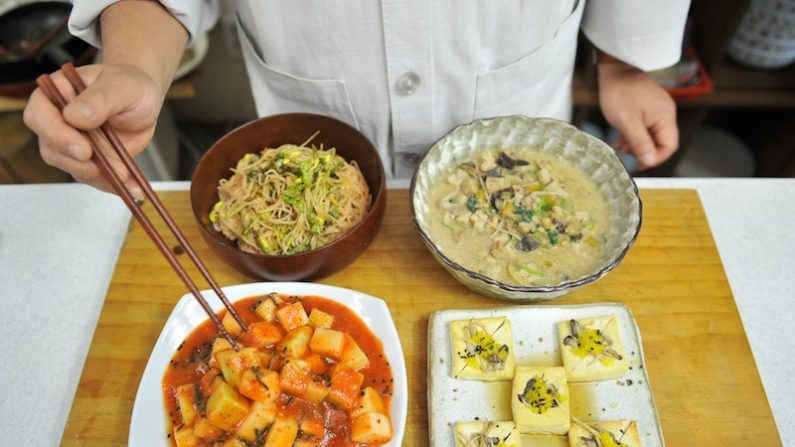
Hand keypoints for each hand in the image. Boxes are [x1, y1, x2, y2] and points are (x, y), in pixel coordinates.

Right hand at [23, 63, 166, 197]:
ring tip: (127, 174)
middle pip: (52, 150)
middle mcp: (56, 121)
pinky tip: (132, 188)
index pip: (40, 117)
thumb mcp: (120, 86)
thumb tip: (75, 116)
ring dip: (100, 175)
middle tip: (114, 168)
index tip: (84, 149)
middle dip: (82, 163)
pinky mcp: (87, 160)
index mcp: (54, 94)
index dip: (58, 136)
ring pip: (73, 168)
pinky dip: (113, 184)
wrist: (142, 99)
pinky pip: (94, 178)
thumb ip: (99, 99)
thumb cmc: (127, 85)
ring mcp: (69, 143)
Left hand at [597, 61, 678, 169]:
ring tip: (621, 147)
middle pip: (661, 142)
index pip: (670, 146)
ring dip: (637, 145)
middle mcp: (665, 114)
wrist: (614, 69)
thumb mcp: (627, 122)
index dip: (656, 158)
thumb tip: (649, 162)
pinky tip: (621, 139)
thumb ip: (640, 143)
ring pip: (651, 136)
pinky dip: (634, 135)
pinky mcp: (648, 108)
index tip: (640, 164)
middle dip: (645, 152)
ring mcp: (657, 110)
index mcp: (665, 117)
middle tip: (628, 155)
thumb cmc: (620, 91)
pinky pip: (645, 127)